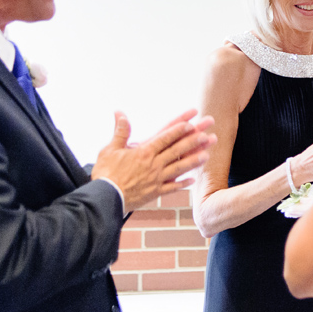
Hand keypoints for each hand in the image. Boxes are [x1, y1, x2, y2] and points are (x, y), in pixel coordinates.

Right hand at [92, 109, 216, 211]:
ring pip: (179, 169)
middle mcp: (153, 165)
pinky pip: (172, 188)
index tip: (191, 122)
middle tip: (208, 135)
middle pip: (177, 151)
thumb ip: (120, 131)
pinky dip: (182, 184)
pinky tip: (192, 180)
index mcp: (144, 152)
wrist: (105, 199)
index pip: (165, 138)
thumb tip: (119, 113)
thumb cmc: (105, 173)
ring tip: (207, 155)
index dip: (179, 129)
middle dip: (193, 142)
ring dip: (193, 161)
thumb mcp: (110, 149)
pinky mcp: (154, 193)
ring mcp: (156, 180)